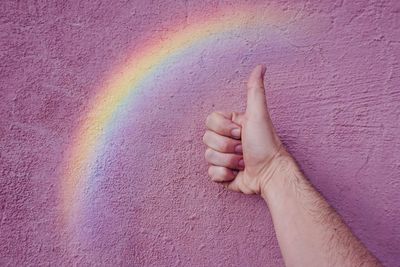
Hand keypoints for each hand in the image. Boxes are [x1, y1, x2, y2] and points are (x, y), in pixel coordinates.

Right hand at [203, 65, 292, 193]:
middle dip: (228, 146)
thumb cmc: (266, 144)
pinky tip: (237, 173)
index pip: (210, 122)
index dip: (224, 129)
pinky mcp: (222, 175)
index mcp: (231, 125)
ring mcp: (223, 158)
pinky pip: (211, 173)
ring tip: (244, 162)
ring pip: (208, 157)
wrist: (270, 174)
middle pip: (207, 140)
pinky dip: (225, 175)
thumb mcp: (258, 114)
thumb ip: (255, 90)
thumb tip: (261, 66)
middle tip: (244, 148)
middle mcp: (226, 140)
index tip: (241, 132)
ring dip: (228, 161)